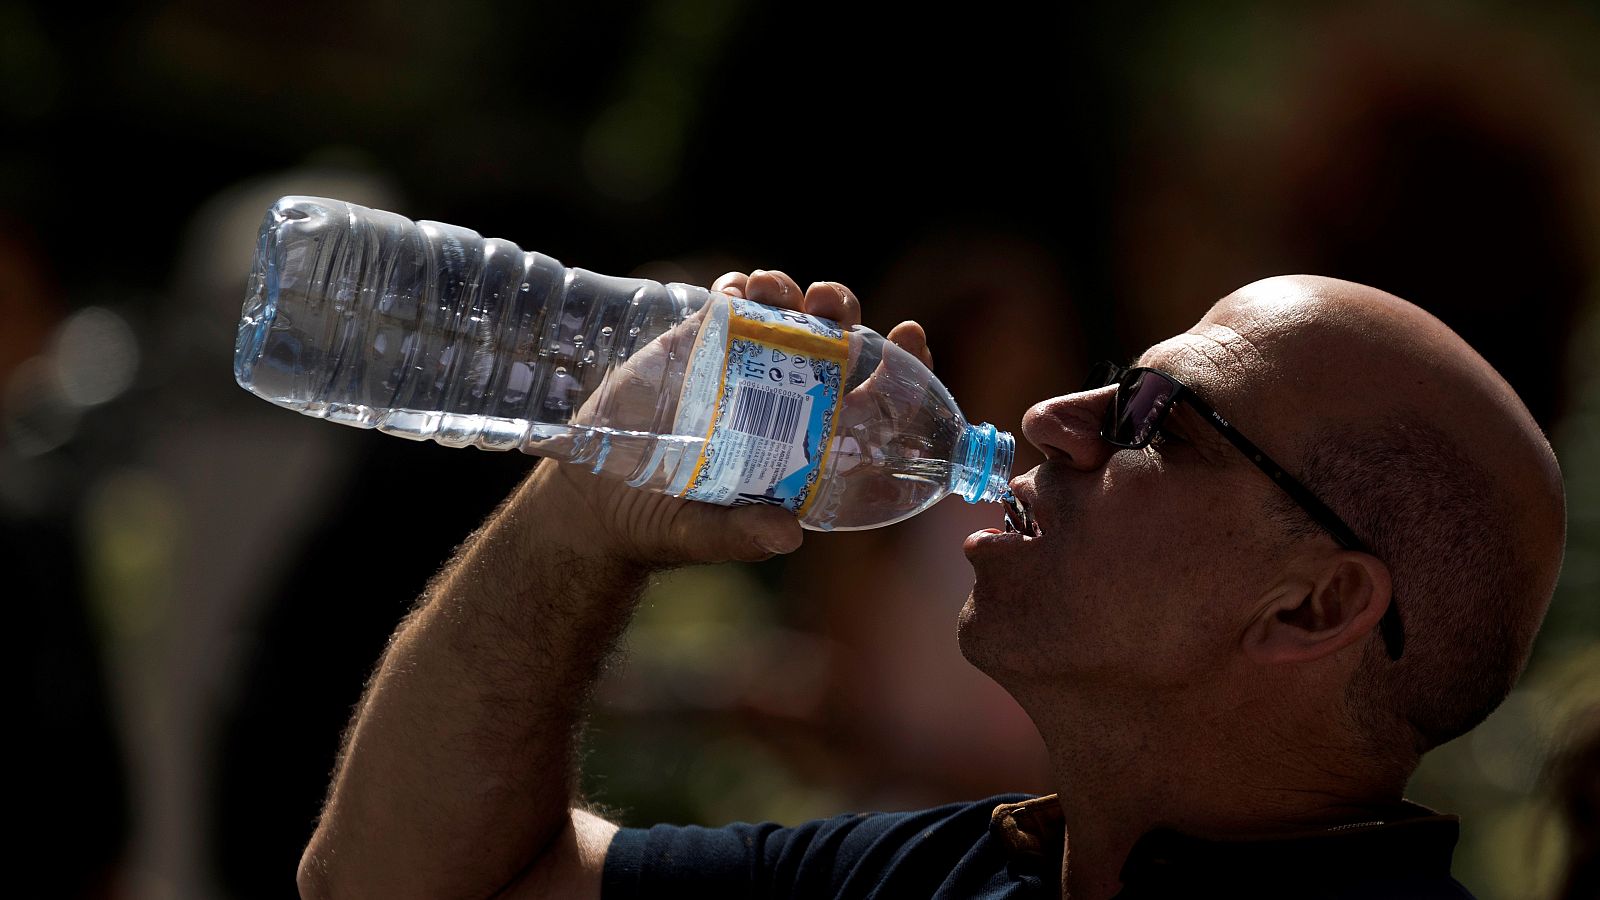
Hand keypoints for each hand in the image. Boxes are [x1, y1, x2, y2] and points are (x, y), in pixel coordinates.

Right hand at [528, 269, 931, 567]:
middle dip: (842, 312)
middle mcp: (787, 401)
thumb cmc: (664, 525)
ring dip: (790, 292)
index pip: (875, 400)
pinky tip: (737, 290)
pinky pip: (731, 304)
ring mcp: (743, 368)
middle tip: (829, 304)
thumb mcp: (704, 536)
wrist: (596, 502)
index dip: (902, 367)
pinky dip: (740, 289)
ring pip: (787, 314)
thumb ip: (742, 535)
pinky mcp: (699, 345)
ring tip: (774, 290)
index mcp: (809, 446)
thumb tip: (787, 537)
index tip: (912, 336)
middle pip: (836, 343)